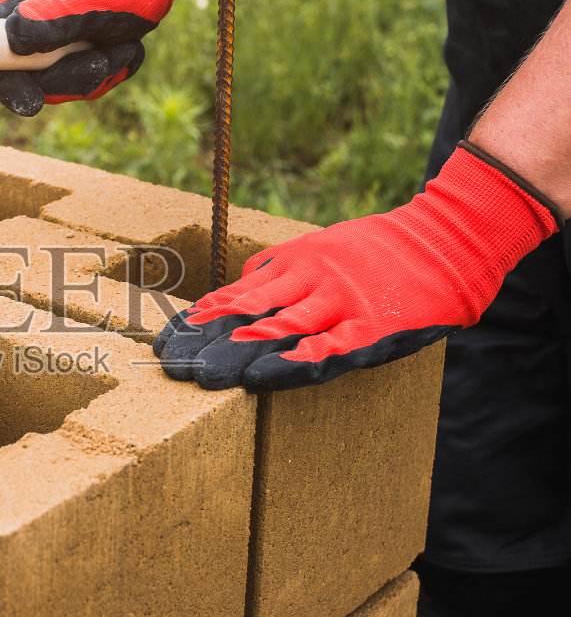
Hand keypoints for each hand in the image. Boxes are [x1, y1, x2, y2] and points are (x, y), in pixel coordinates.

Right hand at [0, 0, 209, 115]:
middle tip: (105, 61)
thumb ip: (56, 15)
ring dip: (93, 75)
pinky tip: (124, 49)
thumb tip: (13, 36)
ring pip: (53, 81)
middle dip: (67, 80)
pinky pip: (76, 77)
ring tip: (123, 48)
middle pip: (22, 73)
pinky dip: (104, 71)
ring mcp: (48, 29)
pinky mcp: (67, 43)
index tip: (32, 99)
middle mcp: (28, 11)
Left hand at [155, 143, 560, 391]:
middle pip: (251, 312)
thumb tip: (242, 284)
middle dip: (209, 340)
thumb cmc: (383, 251)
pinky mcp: (373, 326)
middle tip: (171, 364)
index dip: (202, 319)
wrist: (448, 239)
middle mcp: (314, 278)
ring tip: (204, 373)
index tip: (168, 340)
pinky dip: (294, 362)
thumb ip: (283, 267)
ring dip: (240, 352)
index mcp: (299, 259)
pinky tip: (263, 377)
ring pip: (282, 328)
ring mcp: (344, 302)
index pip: (239, 293)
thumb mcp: (325, 245)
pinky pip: (328, 348)